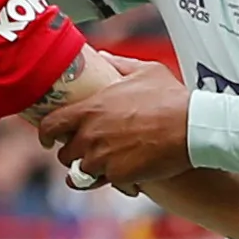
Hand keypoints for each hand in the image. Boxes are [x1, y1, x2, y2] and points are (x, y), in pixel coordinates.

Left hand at [35, 60, 192, 191]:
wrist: (193, 127)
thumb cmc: (171, 98)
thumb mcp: (145, 71)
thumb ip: (118, 64)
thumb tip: (102, 55)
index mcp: (91, 109)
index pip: (50, 125)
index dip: (45, 134)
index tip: (48, 139)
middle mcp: (91, 135)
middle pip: (65, 153)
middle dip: (73, 153)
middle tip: (87, 150)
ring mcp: (103, 158)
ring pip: (83, 171)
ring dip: (91, 168)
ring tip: (108, 162)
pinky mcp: (118, 176)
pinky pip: (104, 182)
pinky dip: (111, 179)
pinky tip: (123, 172)